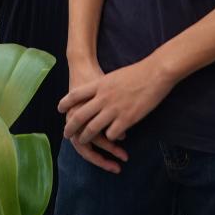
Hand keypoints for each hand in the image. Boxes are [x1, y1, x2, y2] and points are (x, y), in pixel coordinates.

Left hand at [60, 58, 128, 172]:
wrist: (155, 73)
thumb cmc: (137, 73)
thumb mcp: (114, 76)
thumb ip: (103, 87)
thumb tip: (97, 95)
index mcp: (99, 85)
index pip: (75, 95)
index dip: (65, 103)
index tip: (60, 109)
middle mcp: (102, 98)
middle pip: (80, 116)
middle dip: (71, 127)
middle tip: (66, 134)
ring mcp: (114, 109)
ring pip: (92, 128)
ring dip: (86, 137)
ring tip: (83, 141)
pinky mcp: (126, 119)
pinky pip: (112, 134)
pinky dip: (110, 138)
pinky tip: (112, 138)